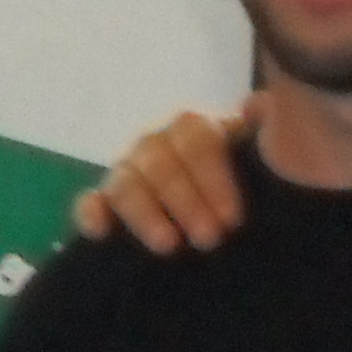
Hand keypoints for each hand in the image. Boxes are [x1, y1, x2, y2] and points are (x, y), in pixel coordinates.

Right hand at [70, 99, 257, 253]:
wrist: (222, 226)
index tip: (232, 218)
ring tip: (169, 245)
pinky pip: (90, 202)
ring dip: (145, 213)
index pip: (197, 140)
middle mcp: (157, 145)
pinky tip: (100, 231)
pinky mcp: (104, 203)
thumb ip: (259, 137)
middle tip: (210, 238)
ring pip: (125, 183)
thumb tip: (261, 105)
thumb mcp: (259, 166)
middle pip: (160, 161)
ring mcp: (128, 172)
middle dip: (185, 200)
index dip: (213, 177)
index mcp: (196, 131)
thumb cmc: (242, 194)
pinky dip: (91, 213)